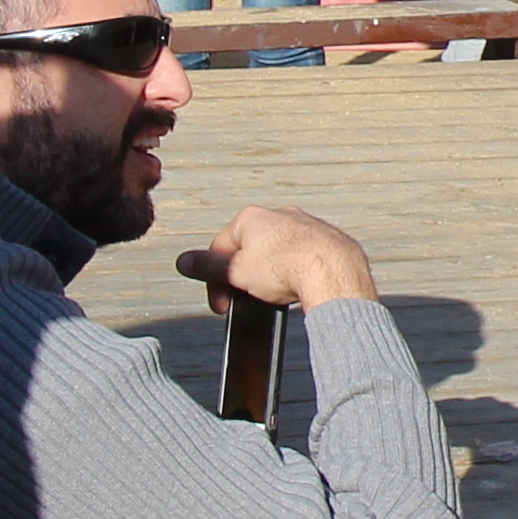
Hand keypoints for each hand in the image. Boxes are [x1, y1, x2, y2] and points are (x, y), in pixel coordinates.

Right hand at [176, 201, 376, 311]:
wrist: (333, 271)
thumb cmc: (285, 267)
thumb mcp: (235, 272)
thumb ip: (208, 267)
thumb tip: (184, 262)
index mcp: (251, 217)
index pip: (220, 248)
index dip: (215, 280)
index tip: (222, 303)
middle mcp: (279, 215)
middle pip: (250, 249)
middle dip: (244, 276)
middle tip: (247, 298)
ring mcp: (305, 225)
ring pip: (278, 252)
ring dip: (271, 275)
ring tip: (275, 296)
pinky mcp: (327, 240)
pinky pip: (303, 257)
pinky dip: (296, 272)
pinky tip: (297, 288)